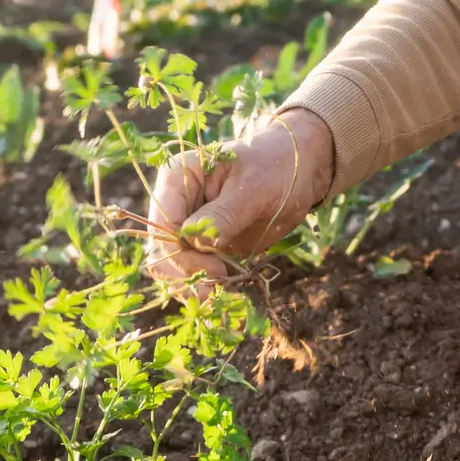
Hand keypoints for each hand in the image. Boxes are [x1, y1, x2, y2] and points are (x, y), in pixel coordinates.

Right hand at [147, 107, 335, 288]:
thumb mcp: (254, 186)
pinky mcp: (204, 247)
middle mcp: (176, 205)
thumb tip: (197, 240)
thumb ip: (225, 214)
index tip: (215, 268)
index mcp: (177, 178)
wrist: (296, 171)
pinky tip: (225, 289)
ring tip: (220, 294)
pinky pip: (193, 273)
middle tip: (217, 287)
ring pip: (172, 267)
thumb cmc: (275, 166)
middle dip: (186, 274)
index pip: (163, 224)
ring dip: (193, 284)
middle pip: (162, 251)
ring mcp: (188, 228)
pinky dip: (205, 284)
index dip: (181, 252)